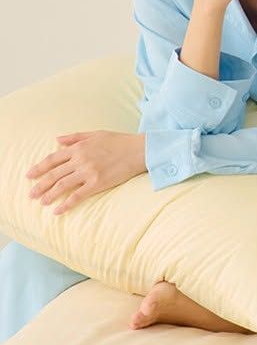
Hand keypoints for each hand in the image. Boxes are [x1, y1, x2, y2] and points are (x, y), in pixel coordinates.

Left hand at [26, 131, 147, 214]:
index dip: (39, 168)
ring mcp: (89, 172)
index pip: (52, 159)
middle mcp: (81, 160)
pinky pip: (78, 196)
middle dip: (40, 185)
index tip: (29, 175)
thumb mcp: (96, 134)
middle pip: (54, 174)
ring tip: (42, 202)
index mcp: (79, 147)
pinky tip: (58, 211)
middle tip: (31, 194)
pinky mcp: (98, 183)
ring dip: (49, 195)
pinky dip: (66, 204)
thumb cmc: (120, 141)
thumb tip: (56, 140)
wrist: (140, 150)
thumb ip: (75, 137)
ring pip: (62, 185)